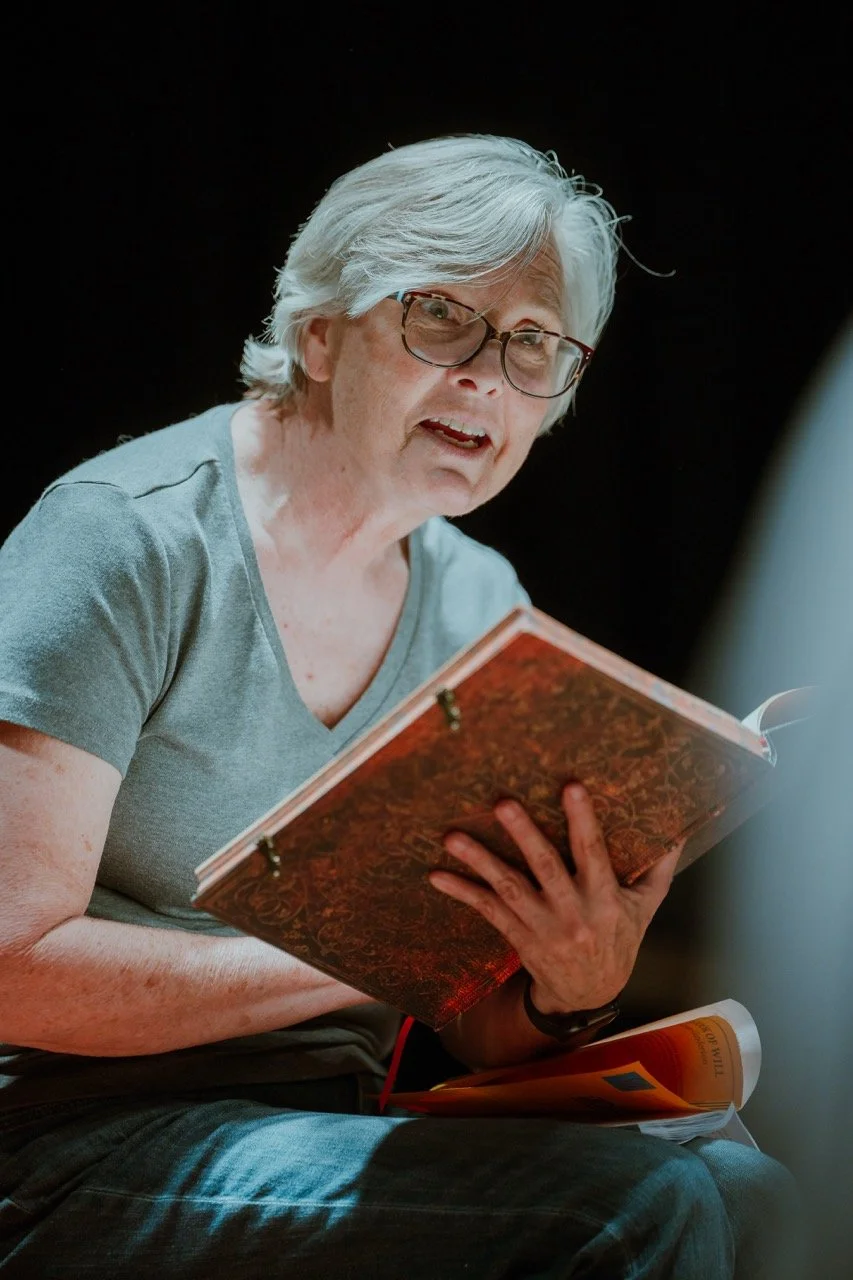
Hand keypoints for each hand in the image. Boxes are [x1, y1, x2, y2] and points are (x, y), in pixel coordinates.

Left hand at [429, 783, 681, 1014]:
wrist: (589, 995)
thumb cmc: (619, 941)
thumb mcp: (645, 909)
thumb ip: (658, 869)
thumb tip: (678, 830)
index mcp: (605, 899)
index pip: (593, 853)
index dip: (582, 820)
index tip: (571, 786)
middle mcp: (572, 913)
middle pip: (545, 867)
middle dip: (523, 834)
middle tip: (502, 803)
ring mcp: (542, 927)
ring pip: (508, 888)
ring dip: (478, 861)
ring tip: (452, 836)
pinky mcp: (519, 937)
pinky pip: (487, 911)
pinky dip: (462, 893)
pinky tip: (437, 875)